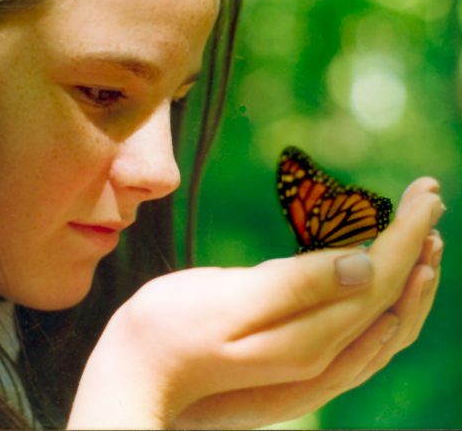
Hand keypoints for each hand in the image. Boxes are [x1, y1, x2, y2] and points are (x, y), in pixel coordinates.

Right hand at [67, 178, 443, 428]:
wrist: (134, 375)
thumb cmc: (166, 329)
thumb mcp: (225, 300)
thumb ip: (295, 286)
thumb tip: (364, 264)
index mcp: (308, 336)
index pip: (378, 277)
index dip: (406, 232)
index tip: (426, 189)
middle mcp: (319, 357)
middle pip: (389, 299)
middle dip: (415, 245)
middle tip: (430, 196)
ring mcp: (307, 364)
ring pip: (380, 320)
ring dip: (406, 274)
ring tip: (420, 234)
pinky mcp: (290, 359)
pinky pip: (357, 333)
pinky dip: (380, 302)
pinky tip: (374, 280)